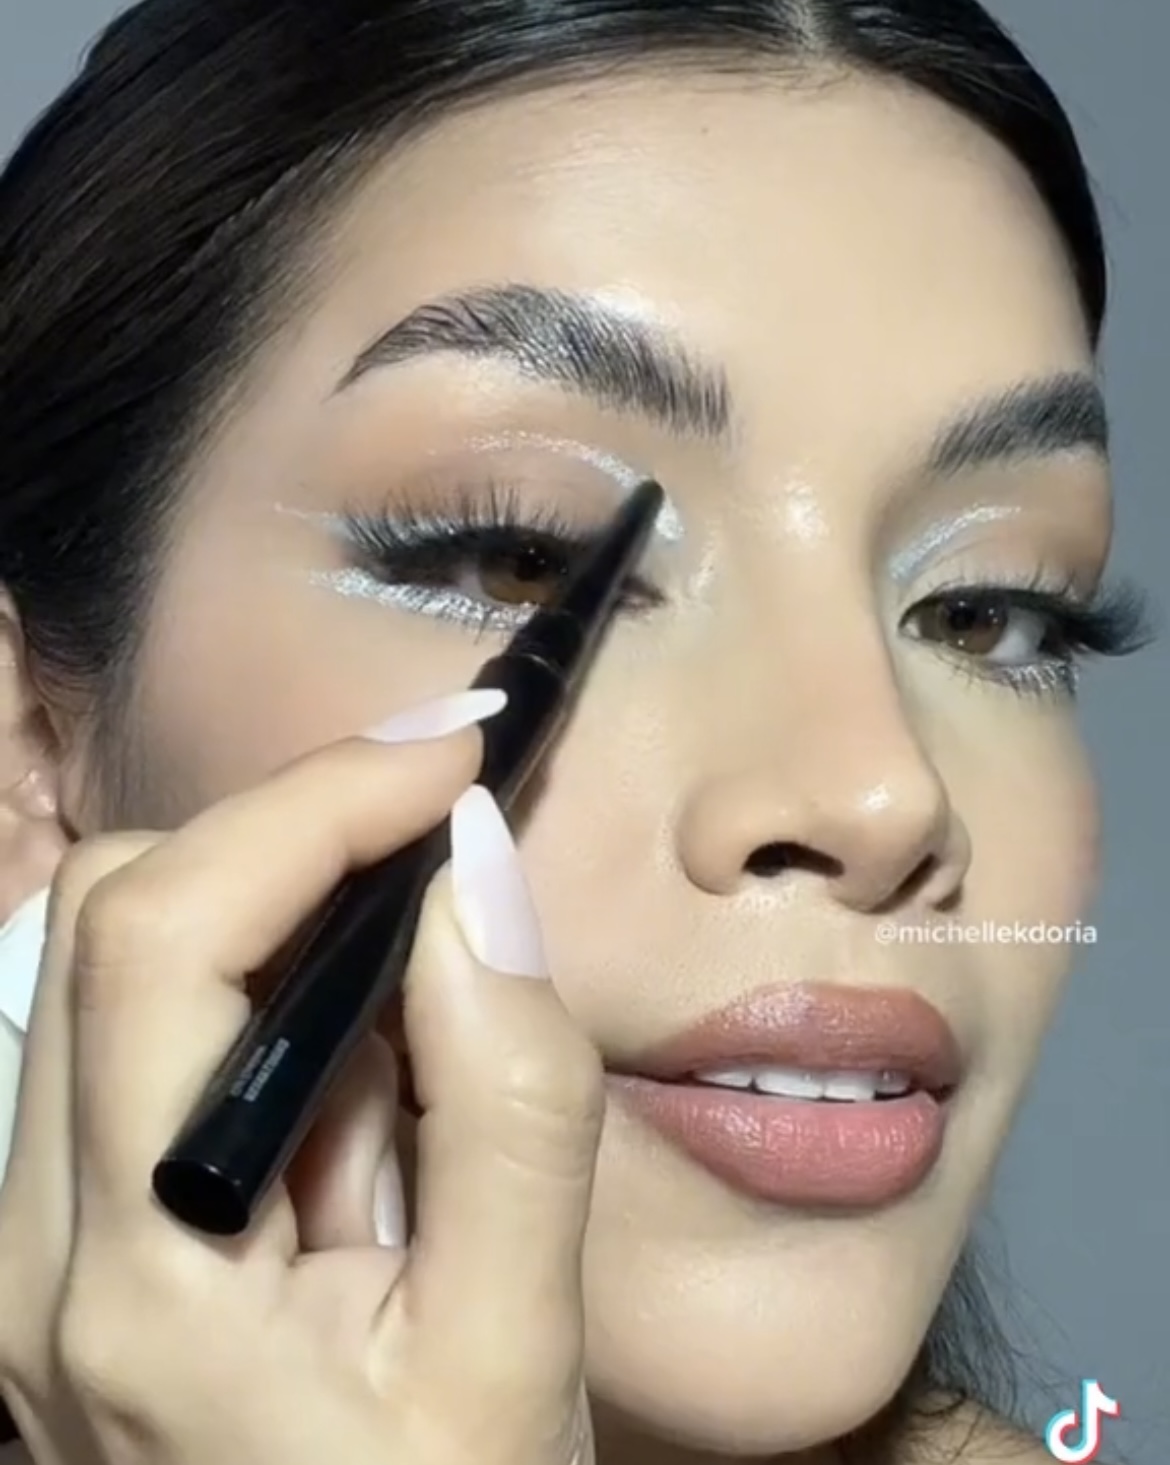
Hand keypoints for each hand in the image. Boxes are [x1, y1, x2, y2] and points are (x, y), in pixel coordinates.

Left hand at [0, 696, 601, 1464]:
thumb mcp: (516, 1351)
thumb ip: (505, 1102)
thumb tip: (476, 870)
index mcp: (136, 1282)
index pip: (166, 940)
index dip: (317, 804)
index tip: (462, 755)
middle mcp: (29, 1246)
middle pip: (107, 917)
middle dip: (289, 830)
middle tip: (446, 829)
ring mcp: (28, 1244)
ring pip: (108, 957)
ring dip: (275, 902)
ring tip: (418, 958)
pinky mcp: (62, 1239)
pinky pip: (137, 1031)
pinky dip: (259, 980)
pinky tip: (360, 1046)